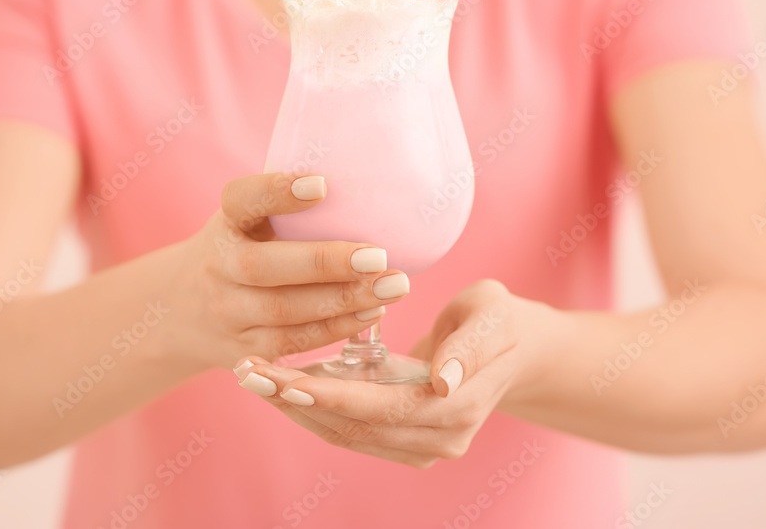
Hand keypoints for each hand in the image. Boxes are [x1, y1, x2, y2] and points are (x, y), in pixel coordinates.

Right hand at [174, 173, 410, 371]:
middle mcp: (220, 267)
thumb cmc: (241, 249)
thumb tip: (369, 181)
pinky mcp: (244, 350)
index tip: (322, 184)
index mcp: (225, 223)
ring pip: (284, 311)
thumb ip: (289, 205)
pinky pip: (293, 342)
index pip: (242, 200)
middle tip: (378, 256)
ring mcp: (228, 313)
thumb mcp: (249, 221)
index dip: (278, 191)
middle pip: (264, 267)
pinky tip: (373, 312)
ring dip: (343, 300)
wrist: (181, 311)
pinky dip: (336, 328)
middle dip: (326, 262)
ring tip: (393, 286)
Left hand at [234, 279, 529, 467]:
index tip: (284, 376)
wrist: (517, 350)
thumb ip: (468, 349)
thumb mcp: (492, 316)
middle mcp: (441, 440)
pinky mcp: (408, 443)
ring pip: (346, 434)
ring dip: (296, 408)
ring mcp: (425, 448)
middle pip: (354, 427)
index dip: (330, 395)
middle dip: (297, 401)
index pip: (381, 408)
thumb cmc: (500, 321)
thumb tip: (442, 386)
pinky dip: (314, 409)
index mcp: (458, 407)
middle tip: (249, 372)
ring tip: (253, 377)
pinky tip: (283, 385)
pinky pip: (352, 431)